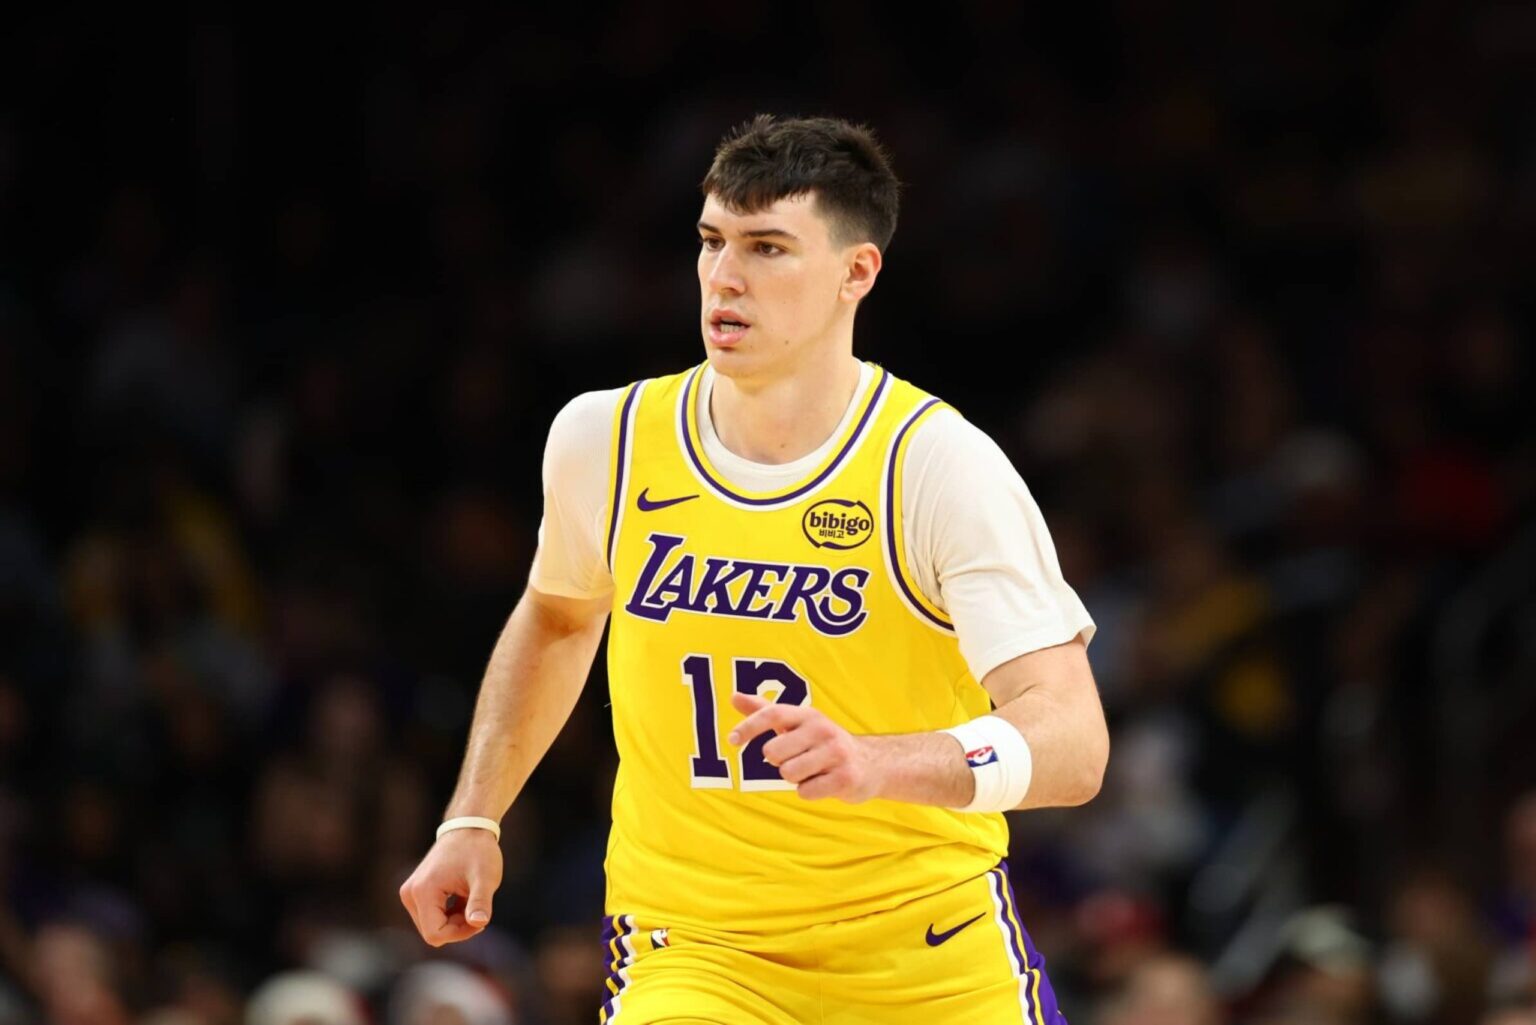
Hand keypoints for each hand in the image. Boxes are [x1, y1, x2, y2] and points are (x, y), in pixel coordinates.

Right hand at [398, 827, 502, 946]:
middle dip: (458, 927)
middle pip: (432, 932)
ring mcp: (410, 893)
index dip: (460, 933)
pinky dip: (450, 913)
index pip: (435, 935)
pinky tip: (464, 896)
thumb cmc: (479, 851)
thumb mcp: (485, 878)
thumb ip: (480, 902)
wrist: (469, 827)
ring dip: (455, 920)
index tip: (480, 918)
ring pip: (432, 926)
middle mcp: (409, 894)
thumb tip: (479, 923)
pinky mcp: (415, 891)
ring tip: (470, 897)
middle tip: (478, 906)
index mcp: (422, 892)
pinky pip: (431, 916)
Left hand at [728, 692, 880, 802]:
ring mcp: (836, 754)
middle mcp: (823, 730)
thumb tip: (734, 697)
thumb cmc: (823, 743)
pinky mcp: (845, 778)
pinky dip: (809, 791)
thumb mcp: (797, 723)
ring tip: (813, 771)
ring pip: (788, 773)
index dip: (749, 726)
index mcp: (809, 715)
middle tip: (796, 760)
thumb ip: (765, 711)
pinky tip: (824, 782)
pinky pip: (806, 791)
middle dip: (778, 762)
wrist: (872, 763)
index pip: (773, 713)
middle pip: (774, 751)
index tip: (731, 740)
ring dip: (795, 778)